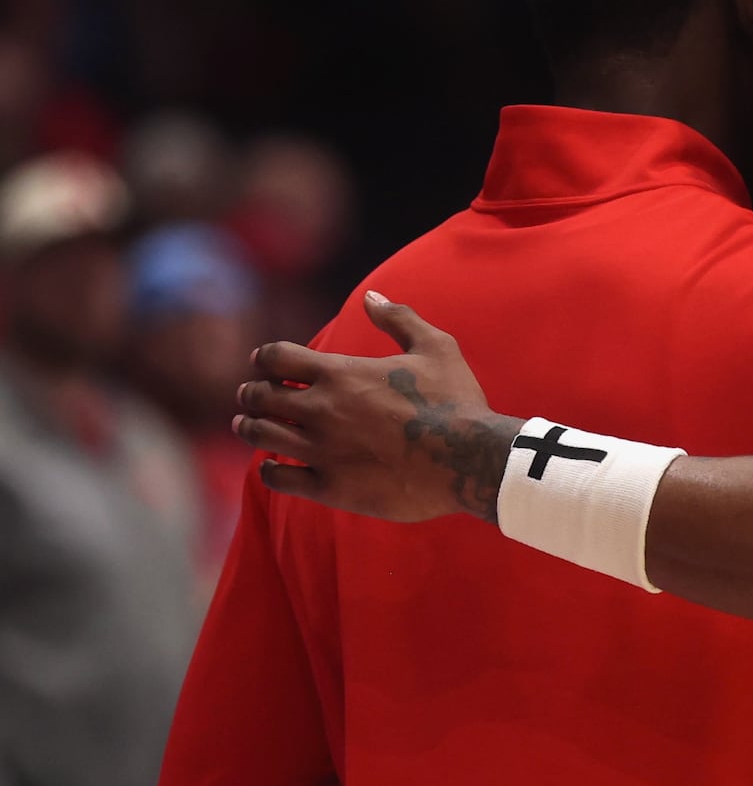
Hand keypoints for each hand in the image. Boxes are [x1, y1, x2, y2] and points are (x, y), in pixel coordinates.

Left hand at [233, 291, 522, 522]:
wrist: (469, 460)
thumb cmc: (456, 402)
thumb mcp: (436, 348)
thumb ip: (399, 319)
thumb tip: (370, 298)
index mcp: (340, 374)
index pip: (274, 357)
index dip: (265, 359)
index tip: (266, 365)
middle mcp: (321, 410)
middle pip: (259, 396)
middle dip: (251, 393)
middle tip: (252, 396)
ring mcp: (322, 451)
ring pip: (261, 435)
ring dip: (250, 427)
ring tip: (250, 425)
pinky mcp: (331, 487)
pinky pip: (279, 478)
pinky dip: (270, 469)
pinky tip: (275, 465)